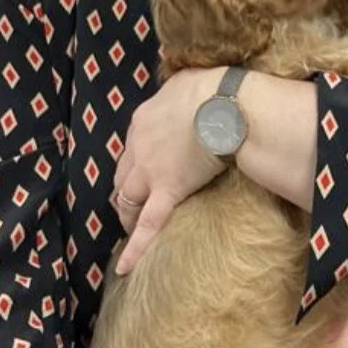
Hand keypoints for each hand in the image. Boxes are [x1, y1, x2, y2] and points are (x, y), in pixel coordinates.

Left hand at [114, 67, 227, 274]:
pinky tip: (125, 266)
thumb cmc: (212, 88)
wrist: (224, 104)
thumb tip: (184, 93)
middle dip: (125, 190)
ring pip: (128, 199)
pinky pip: (148, 225)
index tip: (144, 170)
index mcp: (142, 121)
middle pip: (123, 175)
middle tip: (131, 202)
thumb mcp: (185, 81)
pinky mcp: (168, 192)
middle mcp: (138, 147)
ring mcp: (150, 172)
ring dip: (127, 213)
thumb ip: (177, 93)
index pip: (133, 147)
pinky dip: (135, 247)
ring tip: (130, 227)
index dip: (137, 162)